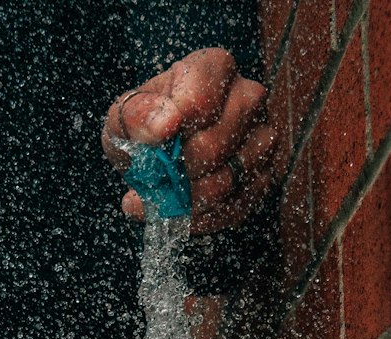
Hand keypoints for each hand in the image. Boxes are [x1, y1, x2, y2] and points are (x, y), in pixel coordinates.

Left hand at [102, 47, 281, 234]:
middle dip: (176, 173)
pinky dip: (203, 218)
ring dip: (188, 199)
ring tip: (166, 196)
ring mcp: (263, 138)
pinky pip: (235, 208)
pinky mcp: (265, 176)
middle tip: (155, 179)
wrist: (165, 151)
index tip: (156, 144)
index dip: (174, 130)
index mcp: (214, 68)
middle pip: (212, 147)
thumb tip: (163, 127)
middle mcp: (248, 98)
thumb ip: (136, 116)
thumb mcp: (125, 117)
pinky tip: (183, 211)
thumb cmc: (147, 127)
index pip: (200, 100)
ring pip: (225, 183)